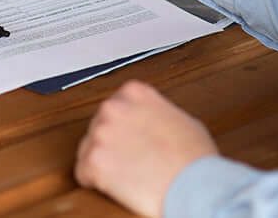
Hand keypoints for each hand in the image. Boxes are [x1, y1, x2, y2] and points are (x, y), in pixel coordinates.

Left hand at [75, 80, 218, 217]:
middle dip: (110, 143)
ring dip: (101, 162)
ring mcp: (102, 133)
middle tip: (127, 159)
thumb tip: (150, 122)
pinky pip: (82, 173)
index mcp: (135, 92)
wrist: (195, 184)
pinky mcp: (94, 161)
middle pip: (98, 126)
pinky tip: (112, 185)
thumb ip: (156, 113)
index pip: (115, 106)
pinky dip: (93, 181)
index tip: (128, 138)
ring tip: (123, 174)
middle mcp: (114, 107)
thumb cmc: (194, 156)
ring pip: (87, 149)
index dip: (122, 126)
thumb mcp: (179, 118)